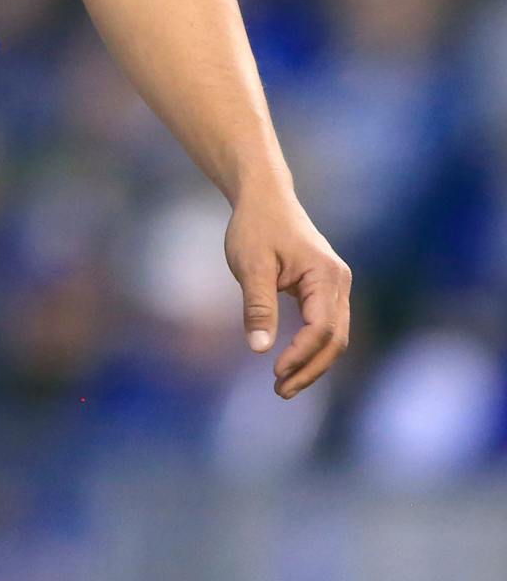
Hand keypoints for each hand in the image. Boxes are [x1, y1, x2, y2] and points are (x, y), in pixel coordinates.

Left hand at [225, 189, 351, 397]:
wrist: (264, 198)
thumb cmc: (255, 226)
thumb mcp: (250, 265)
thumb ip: (258, 306)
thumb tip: (260, 349)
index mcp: (325, 275)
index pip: (321, 328)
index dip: (301, 355)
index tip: (275, 373)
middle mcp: (339, 283)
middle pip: (335, 339)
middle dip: (310, 369)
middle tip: (280, 391)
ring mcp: (336, 287)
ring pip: (333, 336)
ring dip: (312, 363)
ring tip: (283, 385)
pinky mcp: (326, 289)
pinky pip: (325, 327)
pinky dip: (311, 348)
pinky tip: (291, 363)